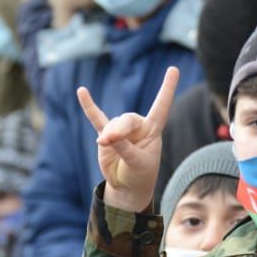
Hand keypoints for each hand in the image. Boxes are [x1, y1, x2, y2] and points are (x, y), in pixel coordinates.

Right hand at [78, 67, 178, 212]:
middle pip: (128, 119)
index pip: (162, 106)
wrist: (127, 186)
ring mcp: (121, 129)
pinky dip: (89, 107)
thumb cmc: (140, 174)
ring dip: (109, 136)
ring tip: (104, 144)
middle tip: (110, 141)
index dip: (168, 88)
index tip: (174, 69)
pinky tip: (82, 92)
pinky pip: (97, 118)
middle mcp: (138, 126)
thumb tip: (105, 138)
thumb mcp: (138, 163)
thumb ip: (125, 148)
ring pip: (113, 125)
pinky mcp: (106, 136)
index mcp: (153, 129)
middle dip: (119, 131)